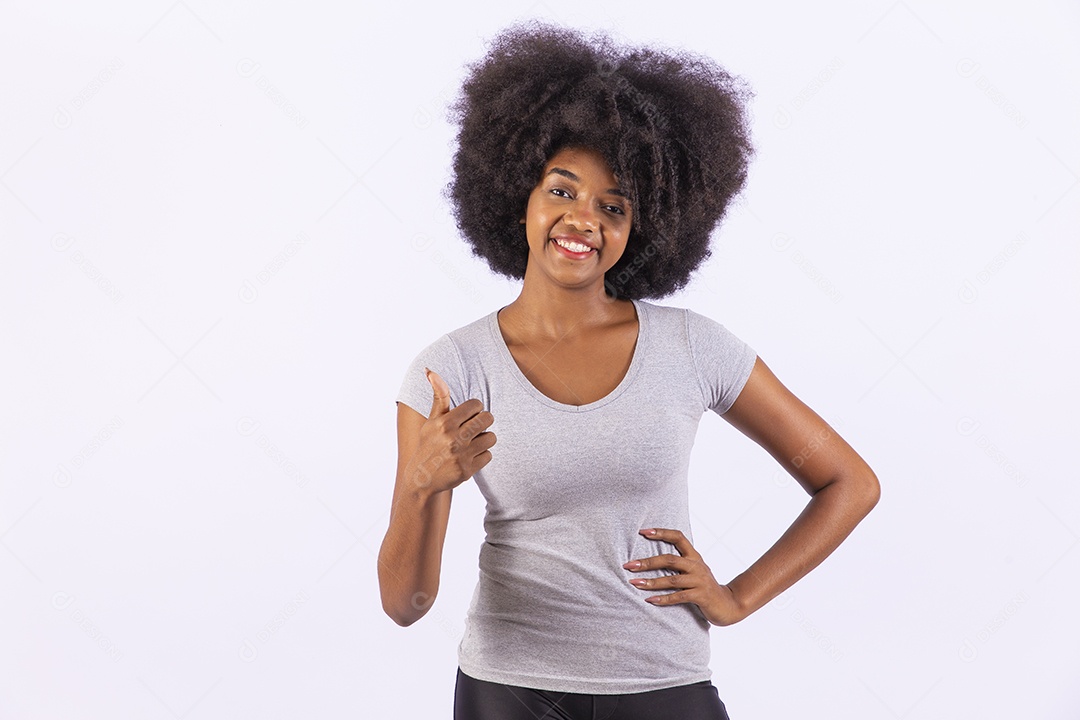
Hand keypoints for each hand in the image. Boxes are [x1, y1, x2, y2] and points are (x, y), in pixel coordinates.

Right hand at [405, 368, 495, 496]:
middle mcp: (453, 438)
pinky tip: (470, 456)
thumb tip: (430, 370)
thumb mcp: (432, 420)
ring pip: (491, 438)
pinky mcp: (468, 470)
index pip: (476, 404)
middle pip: (488, 419)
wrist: (422, 478)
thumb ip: (438, 396)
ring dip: (485, 439)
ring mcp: (461, 455)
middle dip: (484, 421)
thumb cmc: (429, 444)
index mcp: (444, 423)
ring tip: (474, 441)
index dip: (475, 408)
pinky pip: (488, 455)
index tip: (469, 414)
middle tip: (476, 426)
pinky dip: (482, 455)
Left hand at [623, 527, 746, 626]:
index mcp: (694, 556)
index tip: (643, 532)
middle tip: (629, 565)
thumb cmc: (704, 587)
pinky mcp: (701, 596)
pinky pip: (679, 597)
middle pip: (669, 560)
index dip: (661, 533)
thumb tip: (650, 559)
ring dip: (651, 582)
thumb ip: (678, 564)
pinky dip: (663, 599)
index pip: (678, 537)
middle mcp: (697, 566)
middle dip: (647, 562)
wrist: (728, 605)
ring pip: (672, 579)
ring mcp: (699, 581)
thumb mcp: (694, 571)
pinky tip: (650, 600)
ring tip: (635, 583)